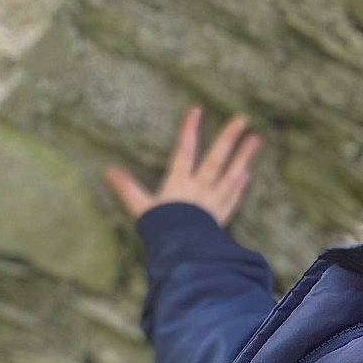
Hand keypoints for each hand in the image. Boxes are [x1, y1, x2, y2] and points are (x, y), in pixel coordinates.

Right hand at [104, 108, 262, 225]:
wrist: (182, 253)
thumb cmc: (161, 230)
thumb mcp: (140, 208)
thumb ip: (126, 188)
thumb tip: (107, 170)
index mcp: (179, 183)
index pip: (184, 150)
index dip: (189, 129)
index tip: (197, 109)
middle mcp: (200, 188)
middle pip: (215, 158)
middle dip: (228, 138)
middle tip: (242, 119)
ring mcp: (214, 201)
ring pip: (231, 174)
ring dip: (244, 156)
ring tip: (256, 139)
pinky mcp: (222, 216)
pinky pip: (233, 197)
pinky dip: (240, 185)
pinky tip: (247, 174)